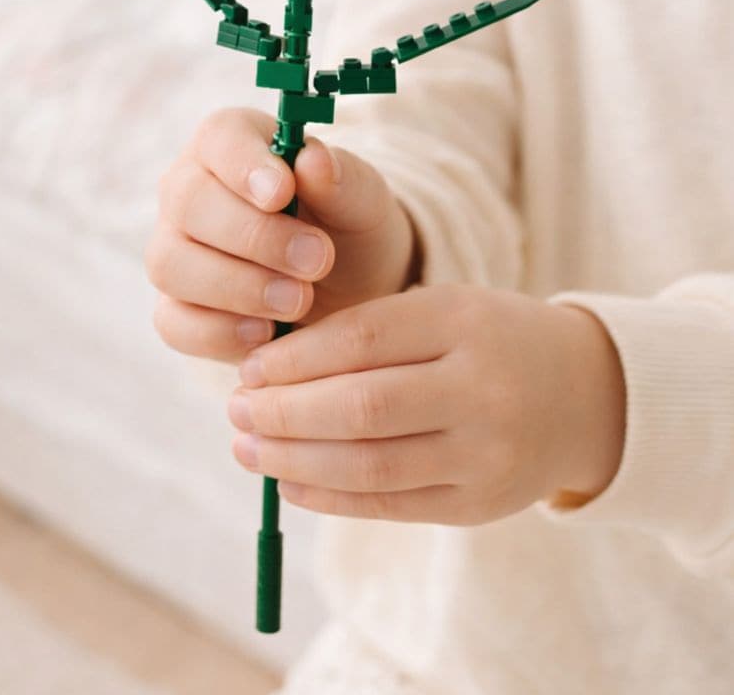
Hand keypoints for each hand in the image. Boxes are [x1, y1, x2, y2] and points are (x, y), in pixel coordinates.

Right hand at [146, 107, 418, 363]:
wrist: (350, 288)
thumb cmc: (347, 226)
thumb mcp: (362, 201)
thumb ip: (342, 179)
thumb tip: (314, 159)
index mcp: (232, 143)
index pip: (219, 137)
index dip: (245, 165)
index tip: (284, 194)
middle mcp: (189, 191)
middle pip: (188, 203)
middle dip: (254, 236)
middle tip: (317, 260)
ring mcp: (175, 250)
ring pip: (171, 264)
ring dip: (238, 286)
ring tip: (299, 300)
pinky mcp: (176, 308)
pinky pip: (174, 322)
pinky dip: (220, 332)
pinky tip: (267, 333)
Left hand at [227, 283, 626, 524]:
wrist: (579, 395)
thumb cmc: (485, 341)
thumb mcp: (440, 310)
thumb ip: (366, 331)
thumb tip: (267, 371)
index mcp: (464, 321)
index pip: (362, 338)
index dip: (295, 358)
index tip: (248, 368)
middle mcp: (481, 388)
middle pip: (362, 407)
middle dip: (285, 413)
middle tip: (236, 411)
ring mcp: (485, 454)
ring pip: (370, 465)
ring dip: (294, 461)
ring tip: (248, 450)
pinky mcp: (479, 506)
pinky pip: (390, 506)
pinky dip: (330, 497)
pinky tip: (290, 483)